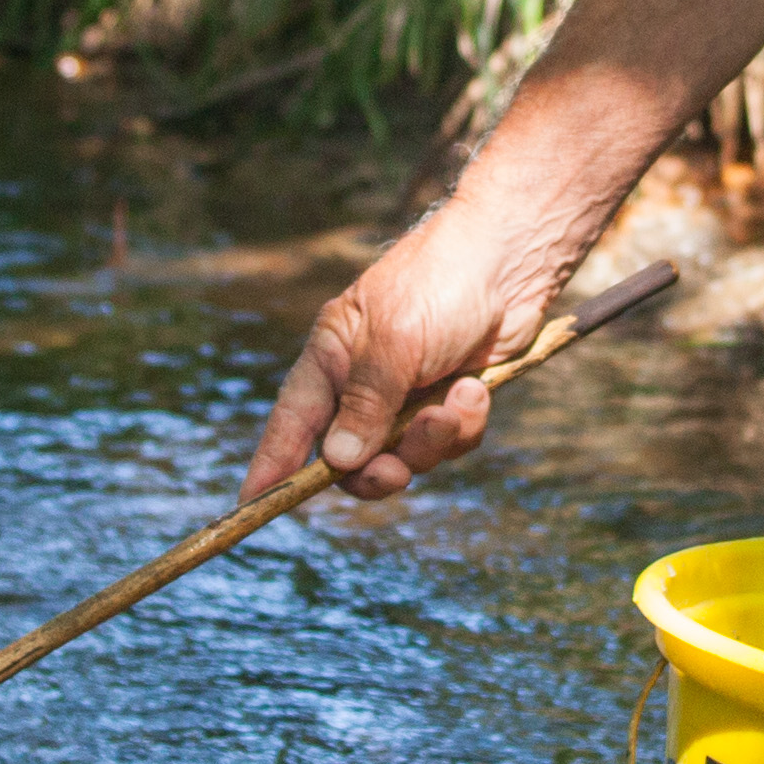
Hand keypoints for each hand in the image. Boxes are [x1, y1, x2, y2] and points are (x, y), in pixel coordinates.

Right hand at [249, 210, 571, 501]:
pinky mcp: (452, 398)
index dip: (271, 464)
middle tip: (396, 472)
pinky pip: (451, 441)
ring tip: (457, 400)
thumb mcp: (394, 342)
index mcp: (332, 357)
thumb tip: (336, 462)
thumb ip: (365, 404)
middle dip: (376, 470)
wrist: (513, 259)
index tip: (250, 505)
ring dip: (432, 439)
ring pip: (407, 455)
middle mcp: (364, 381)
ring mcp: (410, 393)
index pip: (292, 422)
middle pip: (352, 458)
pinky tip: (477, 387)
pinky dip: (465, 423)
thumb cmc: (441, 282)